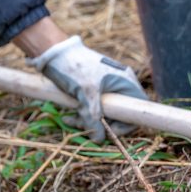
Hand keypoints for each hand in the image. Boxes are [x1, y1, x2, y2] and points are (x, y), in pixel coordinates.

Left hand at [27, 36, 145, 141]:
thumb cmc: (74, 67)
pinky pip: (92, 108)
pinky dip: (82, 114)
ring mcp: (105, 87)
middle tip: (86, 128)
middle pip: (119, 113)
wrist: (53, 51)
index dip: (127, 123)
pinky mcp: (92, 90)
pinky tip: (67, 117)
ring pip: (103, 113)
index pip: (137, 108)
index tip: (110, 130)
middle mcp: (119, 85)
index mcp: (125, 81)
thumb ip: (93, 117)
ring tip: (70, 120)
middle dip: (102, 124)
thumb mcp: (85, 93)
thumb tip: (99, 140)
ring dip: (88, 121)